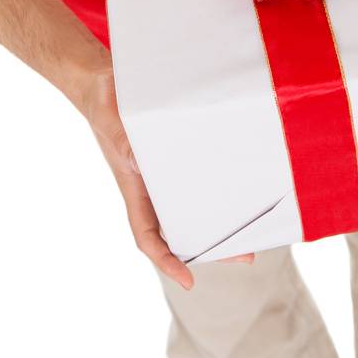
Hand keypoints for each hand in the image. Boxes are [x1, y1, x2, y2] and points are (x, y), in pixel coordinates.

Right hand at [78, 64, 255, 290]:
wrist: (104, 76)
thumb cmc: (105, 105)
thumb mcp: (114, 126)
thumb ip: (126, 146)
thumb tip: (142, 163)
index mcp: (135, 188)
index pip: (149, 237)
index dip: (167, 261)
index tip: (189, 281)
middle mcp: (153, 183)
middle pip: (182, 226)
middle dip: (212, 246)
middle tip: (246, 257)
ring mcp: (167, 165)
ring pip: (196, 200)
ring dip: (222, 215)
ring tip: (254, 226)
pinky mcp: (180, 143)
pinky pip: (202, 168)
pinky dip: (219, 178)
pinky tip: (241, 178)